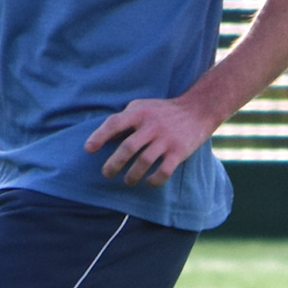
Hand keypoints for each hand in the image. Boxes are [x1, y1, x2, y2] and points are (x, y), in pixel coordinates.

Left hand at [85, 96, 215, 186]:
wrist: (198, 109)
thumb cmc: (163, 110)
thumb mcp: (142, 106)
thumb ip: (124, 120)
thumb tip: (105, 139)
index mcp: (140, 112)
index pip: (114, 124)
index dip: (99, 137)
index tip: (89, 150)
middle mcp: (152, 125)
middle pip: (128, 148)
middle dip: (113, 164)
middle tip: (107, 174)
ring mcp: (166, 139)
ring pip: (144, 162)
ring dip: (132, 175)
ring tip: (127, 181)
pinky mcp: (179, 151)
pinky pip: (164, 170)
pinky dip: (154, 179)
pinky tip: (148, 182)